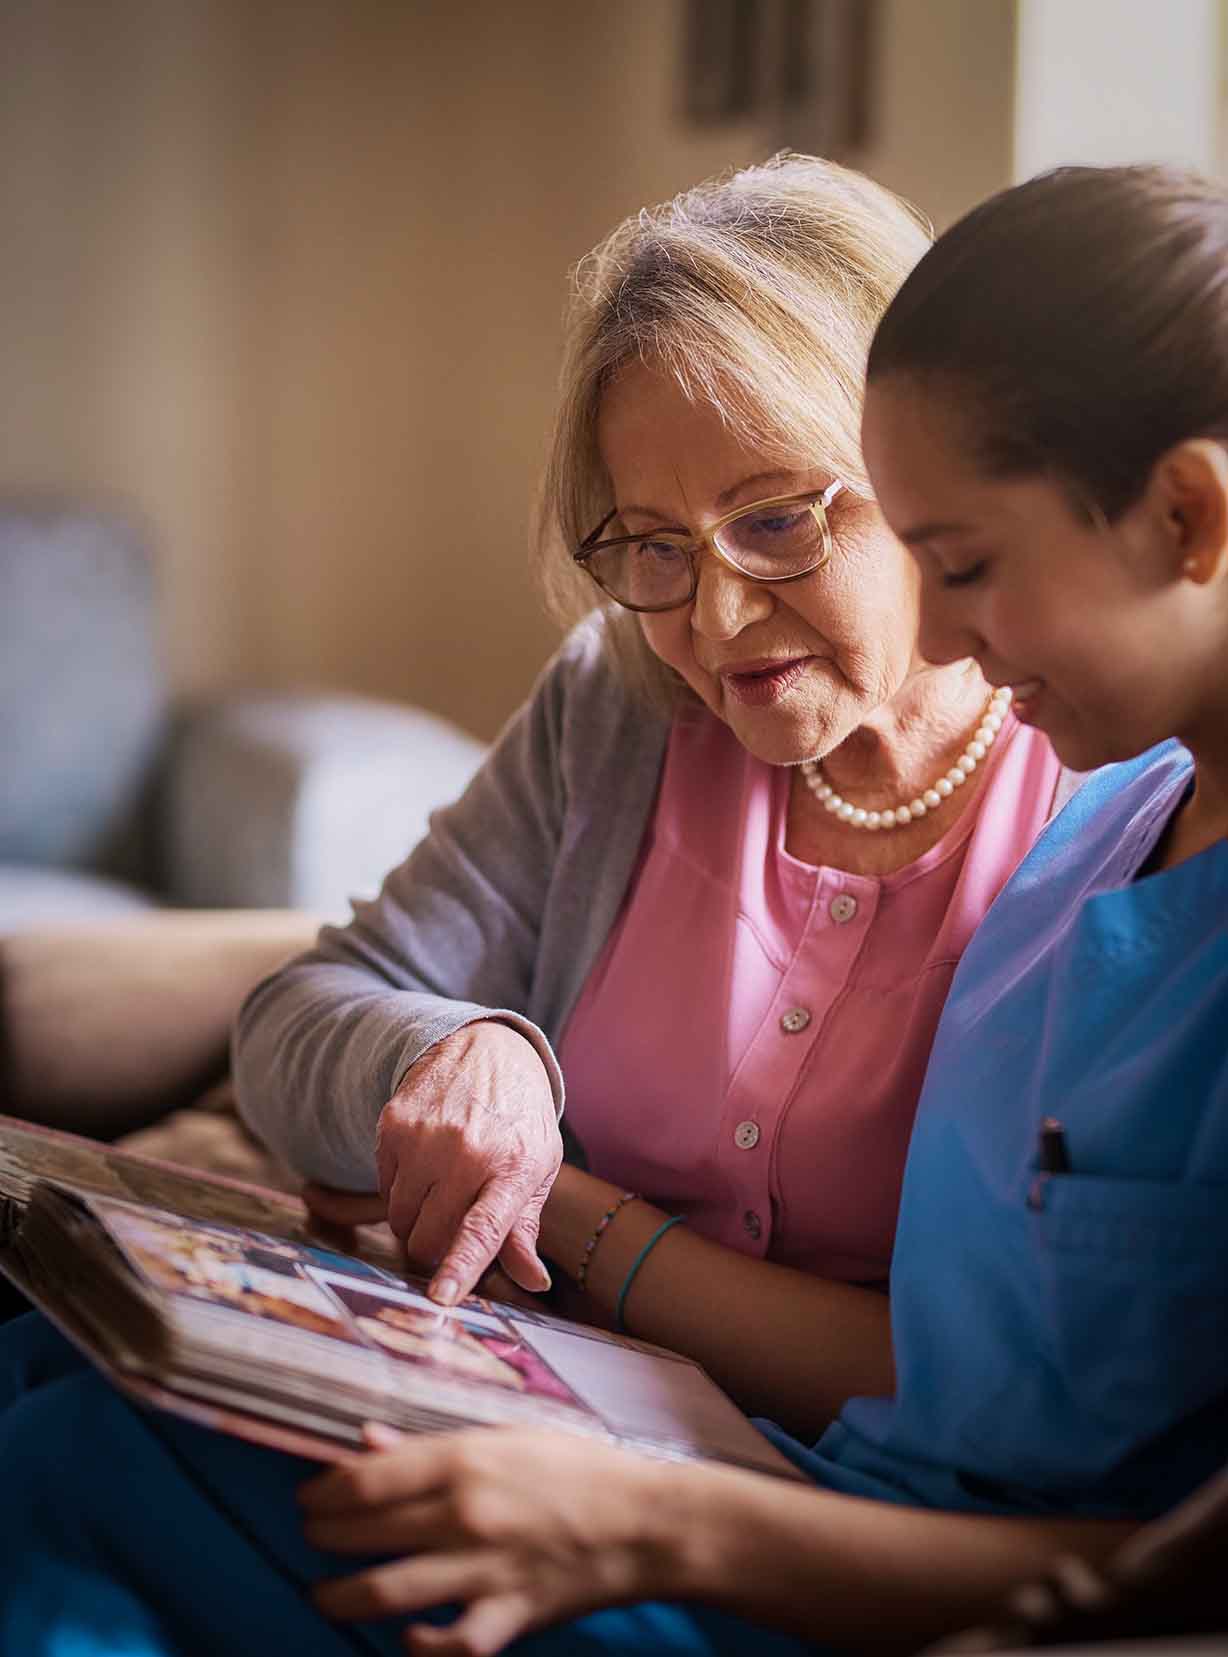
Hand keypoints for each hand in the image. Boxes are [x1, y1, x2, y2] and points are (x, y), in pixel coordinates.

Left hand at [301, 1426, 683, 1654]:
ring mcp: (482, 1571)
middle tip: (313, 1537)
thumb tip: (366, 1443)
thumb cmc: (578, 1468)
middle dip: (321, 1537)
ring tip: (325, 1596)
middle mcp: (463, 1515)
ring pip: (383, 1594)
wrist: (646, 1523)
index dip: (321, 1491)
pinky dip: (417, 1647)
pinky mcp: (506, 1619)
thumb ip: (432, 1443)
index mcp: (463, 1459)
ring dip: (339, 1598)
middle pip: (360, 1534)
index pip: (363, 1481)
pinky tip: (405, 1637)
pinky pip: (445, 1647)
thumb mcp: (506, 1435)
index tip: (309, 1496)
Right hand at [376, 1021, 561, 1302]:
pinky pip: (384, 1189)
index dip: (459, 1268)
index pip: (483, 1230)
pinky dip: (400, 1190)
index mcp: (513, 1168)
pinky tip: (425, 1163)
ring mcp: (426, 1137)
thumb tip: (534, 1281)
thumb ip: (526, 1228)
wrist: (488, 1051)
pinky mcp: (393, 1125)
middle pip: (429, 1238)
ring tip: (443, 1188)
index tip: (440, 1298)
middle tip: (455, 1221)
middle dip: (437, 1244)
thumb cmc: (518, 1121)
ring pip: (400, 1219)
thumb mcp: (538, 1167)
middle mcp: (468, 1152)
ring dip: (416, 1219)